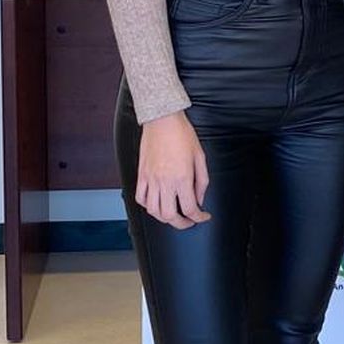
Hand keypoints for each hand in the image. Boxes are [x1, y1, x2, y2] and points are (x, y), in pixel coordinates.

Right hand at [136, 112, 210, 228]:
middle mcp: (165, 182)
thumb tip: (199, 199)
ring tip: (173, 215)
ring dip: (164, 218)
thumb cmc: (182, 134)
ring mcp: (151, 179)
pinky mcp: (141, 174)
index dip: (199, 217)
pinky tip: (156, 203)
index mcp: (182, 178)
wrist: (163, 119)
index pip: (190, 209)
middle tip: (189, 221)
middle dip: (181, 224)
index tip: (203, 216)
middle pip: (170, 216)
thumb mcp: (200, 157)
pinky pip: (140, 197)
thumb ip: (201, 181)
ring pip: (153, 211)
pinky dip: (148, 206)